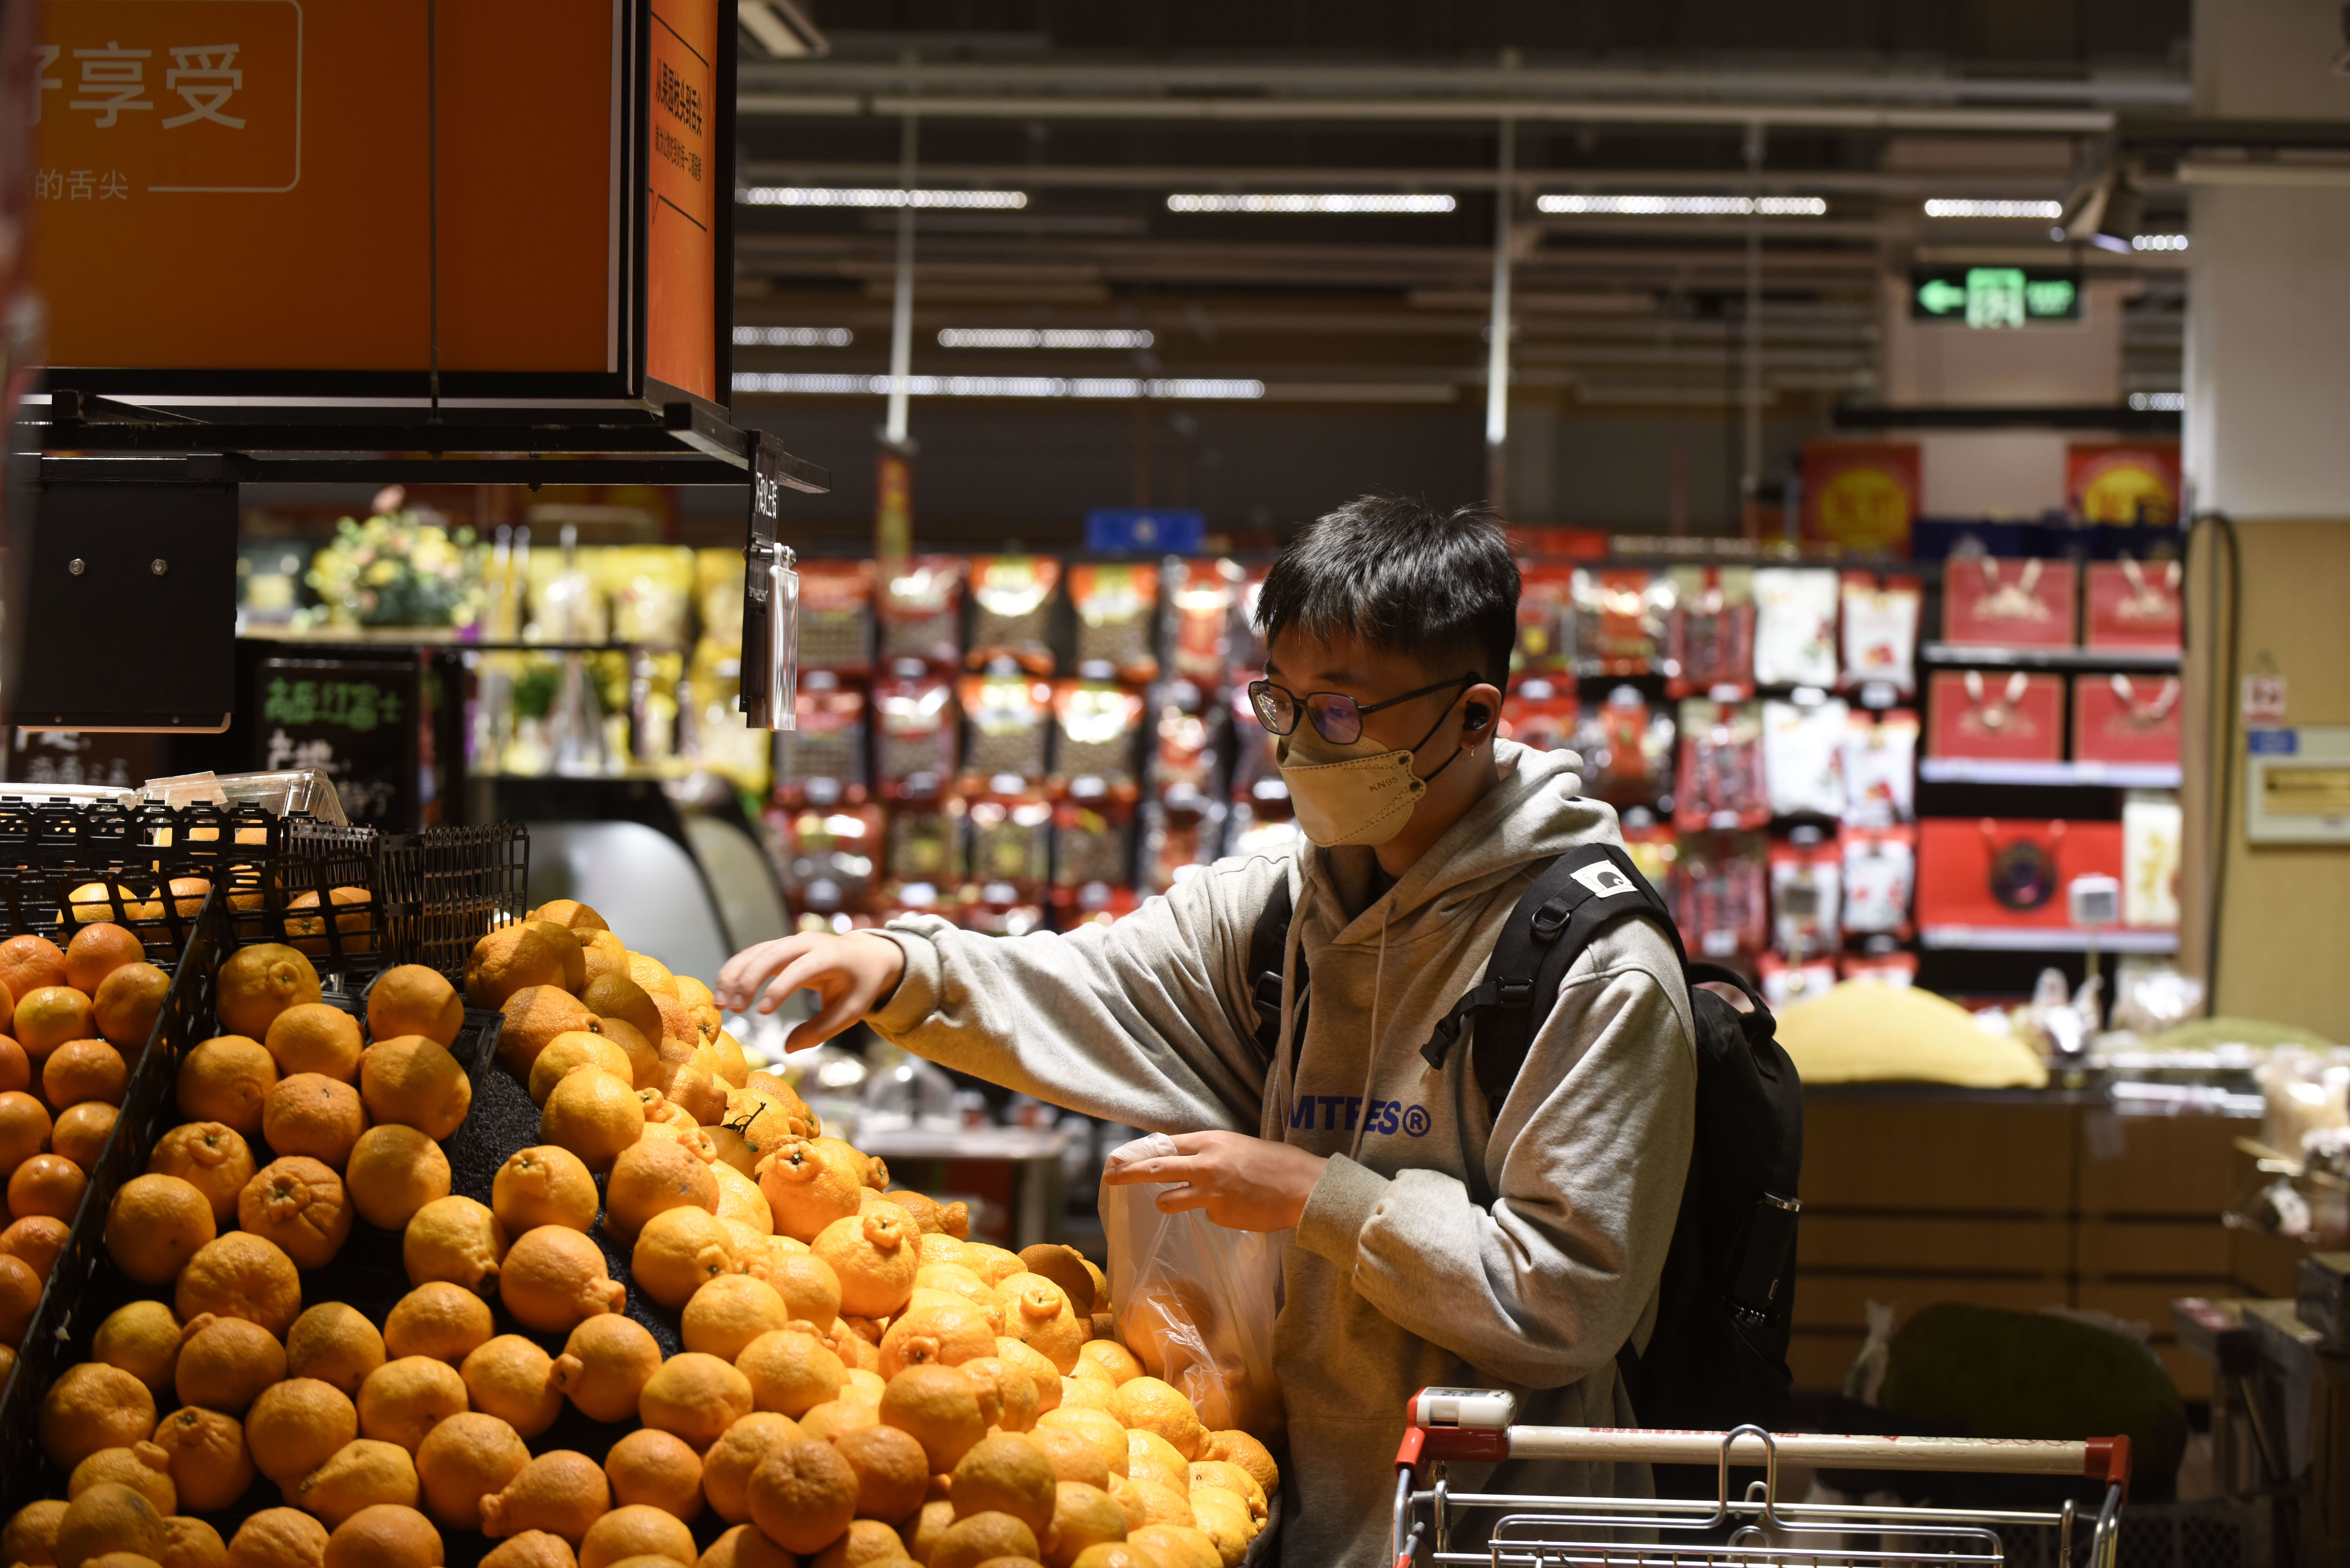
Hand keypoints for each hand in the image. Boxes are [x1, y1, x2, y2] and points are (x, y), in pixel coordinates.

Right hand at [713, 931, 906, 1052]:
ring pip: (755, 952)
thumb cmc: (860, 984)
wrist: (866, 955)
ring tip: (720, 1004)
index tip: (762, 1012)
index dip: (779, 988)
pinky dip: (735, 971)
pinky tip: (723, 993)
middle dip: (748, 979)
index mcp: (831, 956)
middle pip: (771, 955)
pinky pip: (752, 955)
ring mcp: (791, 942)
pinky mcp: (779, 947)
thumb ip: (822, 1030)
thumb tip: (788, 1047)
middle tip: (733, 1008)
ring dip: (735, 975)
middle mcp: (807, 943)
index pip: (800, 969)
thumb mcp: (851, 1011)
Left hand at [1101, 1130, 1327, 1231]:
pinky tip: (1236, 1207)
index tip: (1118, 1158)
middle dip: (1127, 1173)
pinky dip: (1213, 1211)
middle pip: (1155, 1168)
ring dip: (1167, 1201)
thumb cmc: (1275, 1163)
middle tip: (1109, 1177)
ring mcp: (1211, 1193)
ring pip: (1168, 1200)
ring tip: (1180, 1200)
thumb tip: (1180, 1159)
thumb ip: (1207, 1151)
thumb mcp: (1237, 1146)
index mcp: (1211, 1141)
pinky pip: (1204, 1214)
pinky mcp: (1219, 1216)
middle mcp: (1206, 1164)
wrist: (1304, 1188)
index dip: (1139, 1152)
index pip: (1165, 1144)